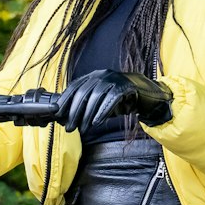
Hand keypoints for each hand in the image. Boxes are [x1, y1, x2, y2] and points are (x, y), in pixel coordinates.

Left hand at [56, 69, 172, 133]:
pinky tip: (97, 122)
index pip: (74, 87)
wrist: (147, 94)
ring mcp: (114, 79)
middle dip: (74, 112)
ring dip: (87, 115)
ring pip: (96, 96)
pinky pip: (111, 99)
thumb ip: (87, 105)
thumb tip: (68, 118)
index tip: (57, 114)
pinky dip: (103, 111)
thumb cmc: (121, 99)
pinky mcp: (125, 87)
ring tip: (82, 129)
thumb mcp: (102, 100)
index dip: (65, 100)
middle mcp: (102, 75)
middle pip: (83, 93)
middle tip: (69, 128)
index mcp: (94, 76)